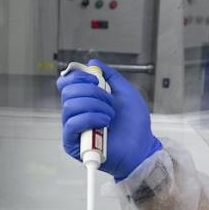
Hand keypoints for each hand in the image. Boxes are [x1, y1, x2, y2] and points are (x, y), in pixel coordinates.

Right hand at [58, 60, 162, 181]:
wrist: (141, 146)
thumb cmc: (135, 124)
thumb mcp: (125, 92)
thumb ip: (110, 76)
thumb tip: (93, 62)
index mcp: (85, 100)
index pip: (67, 83)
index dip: (78, 76)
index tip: (95, 78)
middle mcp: (77, 112)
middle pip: (67, 91)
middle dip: (92, 91)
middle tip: (109, 101)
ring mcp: (74, 128)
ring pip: (70, 106)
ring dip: (95, 106)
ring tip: (110, 115)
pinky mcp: (73, 143)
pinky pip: (72, 124)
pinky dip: (91, 118)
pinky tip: (105, 123)